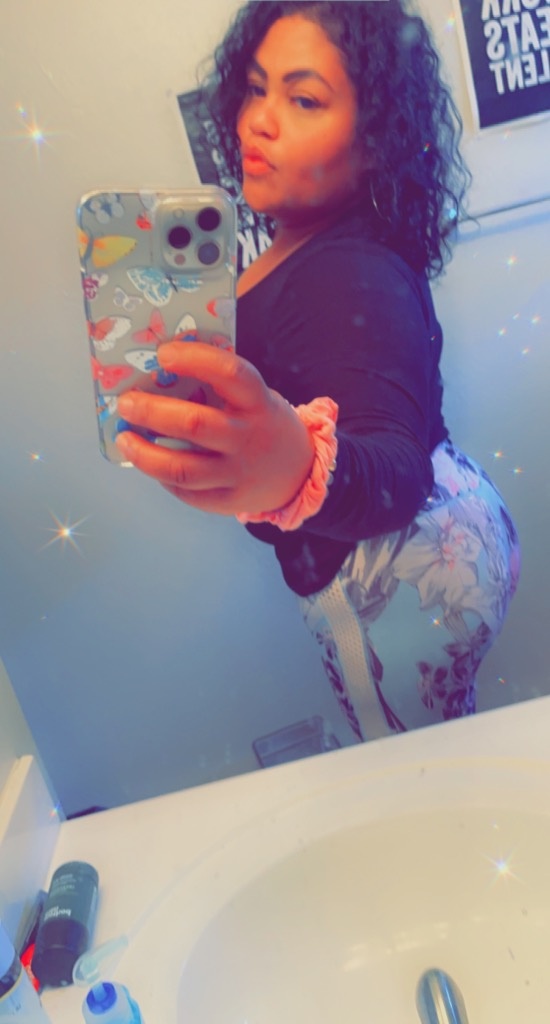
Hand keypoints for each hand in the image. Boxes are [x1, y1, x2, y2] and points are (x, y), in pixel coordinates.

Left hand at [115, 342, 313, 515]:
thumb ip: (219, 388)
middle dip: (152, 412)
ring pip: (183, 469)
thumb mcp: (255, 399)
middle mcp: (249, 438)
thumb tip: (159, 376)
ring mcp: (239, 473)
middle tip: (126, 403)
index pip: (230, 373)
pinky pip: (187, 493)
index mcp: (258, 402)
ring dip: (145, 454)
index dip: (195, 359)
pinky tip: (150, 463)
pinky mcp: (228, 502)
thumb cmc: (262, 423)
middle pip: (196, 425)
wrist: (298, 472)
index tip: (163, 354)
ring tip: (125, 439)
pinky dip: (162, 477)